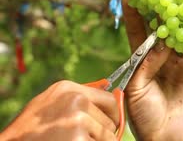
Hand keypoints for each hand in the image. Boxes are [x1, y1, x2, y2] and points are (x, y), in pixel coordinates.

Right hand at [0, 80, 118, 140]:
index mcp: (69, 89)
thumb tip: (110, 92)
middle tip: (83, 137)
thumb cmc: (29, 130)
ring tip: (71, 140)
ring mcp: (78, 120)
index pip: (108, 99)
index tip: (109, 124)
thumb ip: (78, 98)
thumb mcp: (51, 103)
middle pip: (109, 120)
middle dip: (102, 132)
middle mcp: (76, 100)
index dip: (111, 114)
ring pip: (106, 136)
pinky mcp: (78, 139)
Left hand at [122, 0, 182, 140]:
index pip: (140, 33)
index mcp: (146, 61)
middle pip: (165, 31)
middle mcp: (166, 59)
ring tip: (182, 11)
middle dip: (164, 13)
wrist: (165, 138)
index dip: (136, 14)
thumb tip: (160, 42)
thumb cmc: (144, 116)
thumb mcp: (135, 89)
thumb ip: (145, 63)